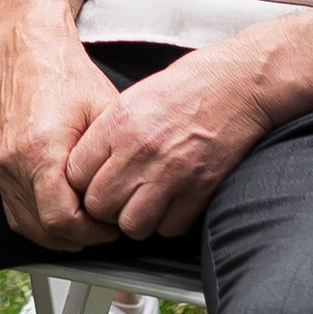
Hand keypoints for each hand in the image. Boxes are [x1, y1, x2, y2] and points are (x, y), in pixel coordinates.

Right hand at [0, 34, 128, 250]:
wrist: (30, 52)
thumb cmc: (68, 77)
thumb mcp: (105, 113)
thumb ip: (111, 158)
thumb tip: (127, 194)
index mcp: (41, 150)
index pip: (62, 219)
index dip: (91, 232)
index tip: (110, 225)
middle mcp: (14, 162)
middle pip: (44, 229)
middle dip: (78, 237)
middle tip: (102, 228)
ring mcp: (0, 165)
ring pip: (26, 226)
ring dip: (57, 234)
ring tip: (85, 224)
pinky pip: (14, 211)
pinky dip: (38, 221)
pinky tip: (61, 214)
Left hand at [65, 43, 275, 241]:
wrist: (237, 85)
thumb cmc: (188, 86)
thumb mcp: (134, 97)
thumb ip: (108, 132)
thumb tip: (88, 163)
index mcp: (117, 124)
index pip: (75, 175)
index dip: (82, 183)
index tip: (93, 182)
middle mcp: (139, 151)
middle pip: (99, 205)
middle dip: (105, 207)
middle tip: (118, 197)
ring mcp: (170, 173)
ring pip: (132, 225)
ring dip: (136, 219)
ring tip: (143, 203)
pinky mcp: (198, 190)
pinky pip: (169, 228)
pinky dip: (168, 222)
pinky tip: (171, 203)